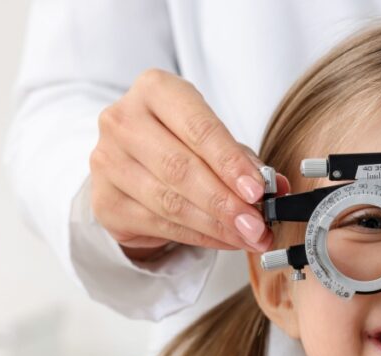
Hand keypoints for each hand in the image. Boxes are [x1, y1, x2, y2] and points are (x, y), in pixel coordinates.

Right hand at [89, 69, 290, 259]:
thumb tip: (275, 187)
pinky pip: (160, 225)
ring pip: (170, 202)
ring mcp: (107, 162)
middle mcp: (122, 121)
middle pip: (180, 169)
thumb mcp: (212, 138)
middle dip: (226, 202)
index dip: (229, 163)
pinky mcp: (105, 202)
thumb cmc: (178, 140)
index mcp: (154, 90)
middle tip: (257, 225)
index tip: (257, 191)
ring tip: (249, 237)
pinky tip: (225, 240)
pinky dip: (200, 237)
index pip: (197, 128)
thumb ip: (243, 159)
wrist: (130, 160)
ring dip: (216, 226)